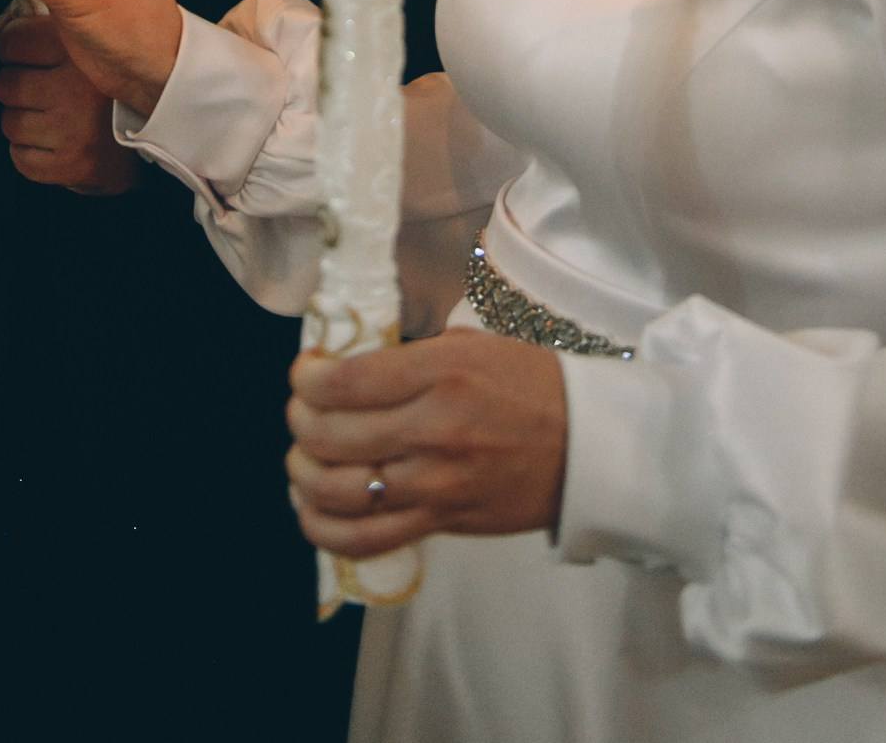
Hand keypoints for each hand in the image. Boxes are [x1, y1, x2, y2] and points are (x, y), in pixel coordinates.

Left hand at [0, 16, 139, 194]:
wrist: (155, 134)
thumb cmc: (111, 87)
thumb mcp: (88, 44)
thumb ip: (46, 30)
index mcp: (80, 50)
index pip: (11, 41)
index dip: (14, 50)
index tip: (27, 56)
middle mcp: (76, 87)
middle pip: (6, 84)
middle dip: (18, 88)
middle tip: (42, 90)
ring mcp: (71, 129)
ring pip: (10, 122)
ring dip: (24, 122)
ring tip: (52, 117)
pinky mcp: (69, 164)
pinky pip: (20, 157)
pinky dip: (29, 153)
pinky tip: (53, 142)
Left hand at [286, 330, 567, 560]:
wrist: (585, 445)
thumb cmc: (529, 385)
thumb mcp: (468, 347)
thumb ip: (407, 357)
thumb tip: (346, 365)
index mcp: (440, 374)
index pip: (345, 382)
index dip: (308, 380)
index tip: (305, 374)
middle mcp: (432, 431)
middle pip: (331, 436)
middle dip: (300, 421)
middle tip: (302, 411)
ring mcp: (435, 484)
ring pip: (339, 492)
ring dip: (303, 474)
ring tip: (302, 458)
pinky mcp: (441, 522)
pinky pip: (367, 539)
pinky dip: (326, 529)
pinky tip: (312, 510)